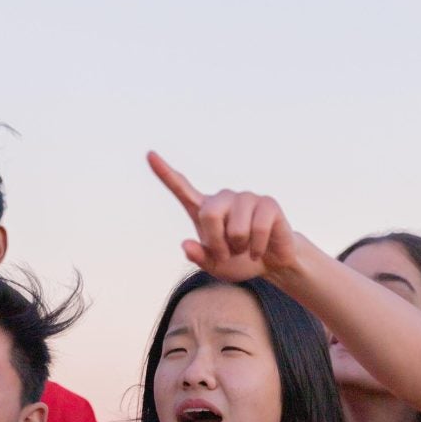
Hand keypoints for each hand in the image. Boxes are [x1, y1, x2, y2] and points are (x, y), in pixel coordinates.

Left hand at [148, 151, 299, 281]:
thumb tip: (186, 245)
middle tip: (227, 253)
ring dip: (240, 247)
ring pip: (236, 227)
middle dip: (217, 242)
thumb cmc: (238, 261)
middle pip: (209, 213)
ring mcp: (246, 198)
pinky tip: (258, 250)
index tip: (149, 155)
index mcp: (204, 209)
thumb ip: (199, 258)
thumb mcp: (214, 266)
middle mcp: (223, 198)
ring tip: (245, 249)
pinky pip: (258, 229)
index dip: (164, 172)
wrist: (271, 263)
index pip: (181, 187)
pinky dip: (257, 248)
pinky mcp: (267, 203)